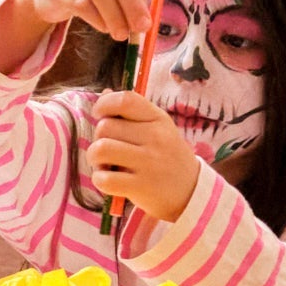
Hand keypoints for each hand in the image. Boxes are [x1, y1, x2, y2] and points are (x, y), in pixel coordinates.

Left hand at [86, 89, 200, 223]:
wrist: (191, 192)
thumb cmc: (167, 156)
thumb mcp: (157, 128)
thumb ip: (131, 112)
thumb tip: (105, 93)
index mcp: (158, 119)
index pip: (125, 100)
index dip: (104, 105)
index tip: (100, 116)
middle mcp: (155, 137)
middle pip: (105, 127)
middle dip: (98, 138)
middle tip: (108, 149)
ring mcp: (149, 163)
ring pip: (100, 150)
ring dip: (94, 158)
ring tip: (104, 164)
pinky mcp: (141, 187)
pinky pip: (104, 179)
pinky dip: (99, 180)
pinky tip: (109, 180)